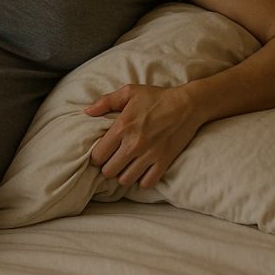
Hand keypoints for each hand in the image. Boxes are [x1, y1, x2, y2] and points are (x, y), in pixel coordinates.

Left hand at [84, 84, 203, 188]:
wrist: (187, 105)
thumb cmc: (156, 97)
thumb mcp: (129, 92)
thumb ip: (105, 101)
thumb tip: (87, 112)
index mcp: (122, 127)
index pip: (98, 155)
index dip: (96, 157)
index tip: (102, 154)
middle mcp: (134, 144)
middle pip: (109, 172)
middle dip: (108, 167)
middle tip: (113, 161)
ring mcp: (149, 155)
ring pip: (125, 180)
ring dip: (123, 175)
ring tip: (126, 166)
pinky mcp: (164, 162)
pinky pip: (147, 183)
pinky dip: (142, 180)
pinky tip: (142, 171)